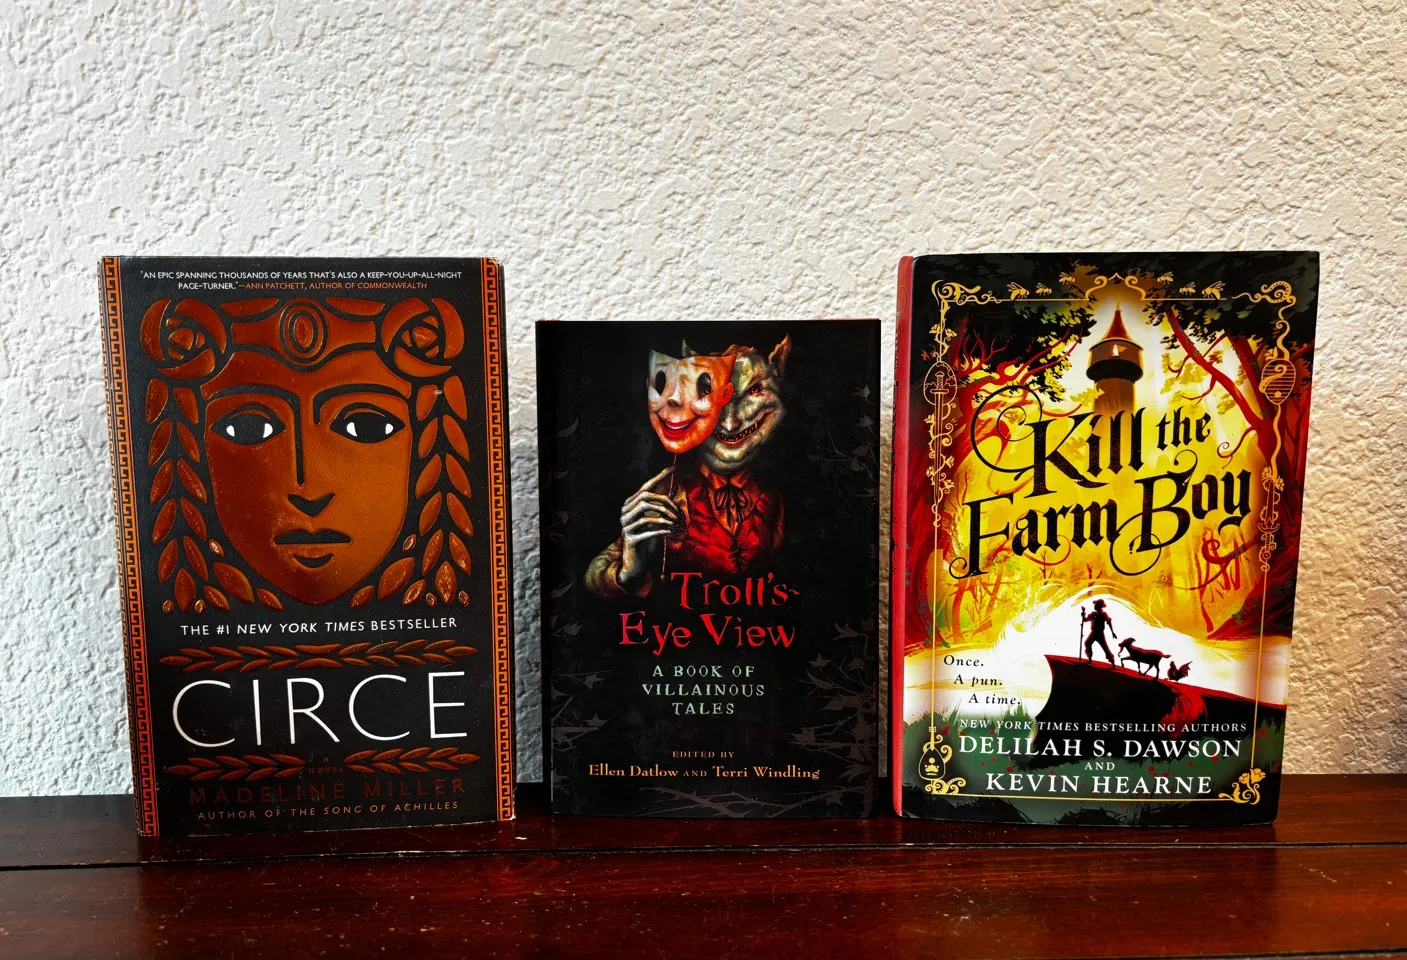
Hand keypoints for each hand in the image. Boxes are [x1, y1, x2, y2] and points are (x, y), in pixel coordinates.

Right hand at [617, 467, 683, 590]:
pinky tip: (672, 531)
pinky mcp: (630, 539)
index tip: (675, 468)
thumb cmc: (646, 539)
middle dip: (666, 503)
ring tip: (678, 524)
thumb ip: (660, 505)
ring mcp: (626, 525)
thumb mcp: (655, 520)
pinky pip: (648, 530)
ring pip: (646, 513)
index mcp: (630, 504)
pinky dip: (662, 529)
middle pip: (647, 498)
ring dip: (666, 517)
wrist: (635, 564)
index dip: (660, 476)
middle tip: (681, 515)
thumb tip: (674, 487)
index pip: (646, 486)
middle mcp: (625, 512)